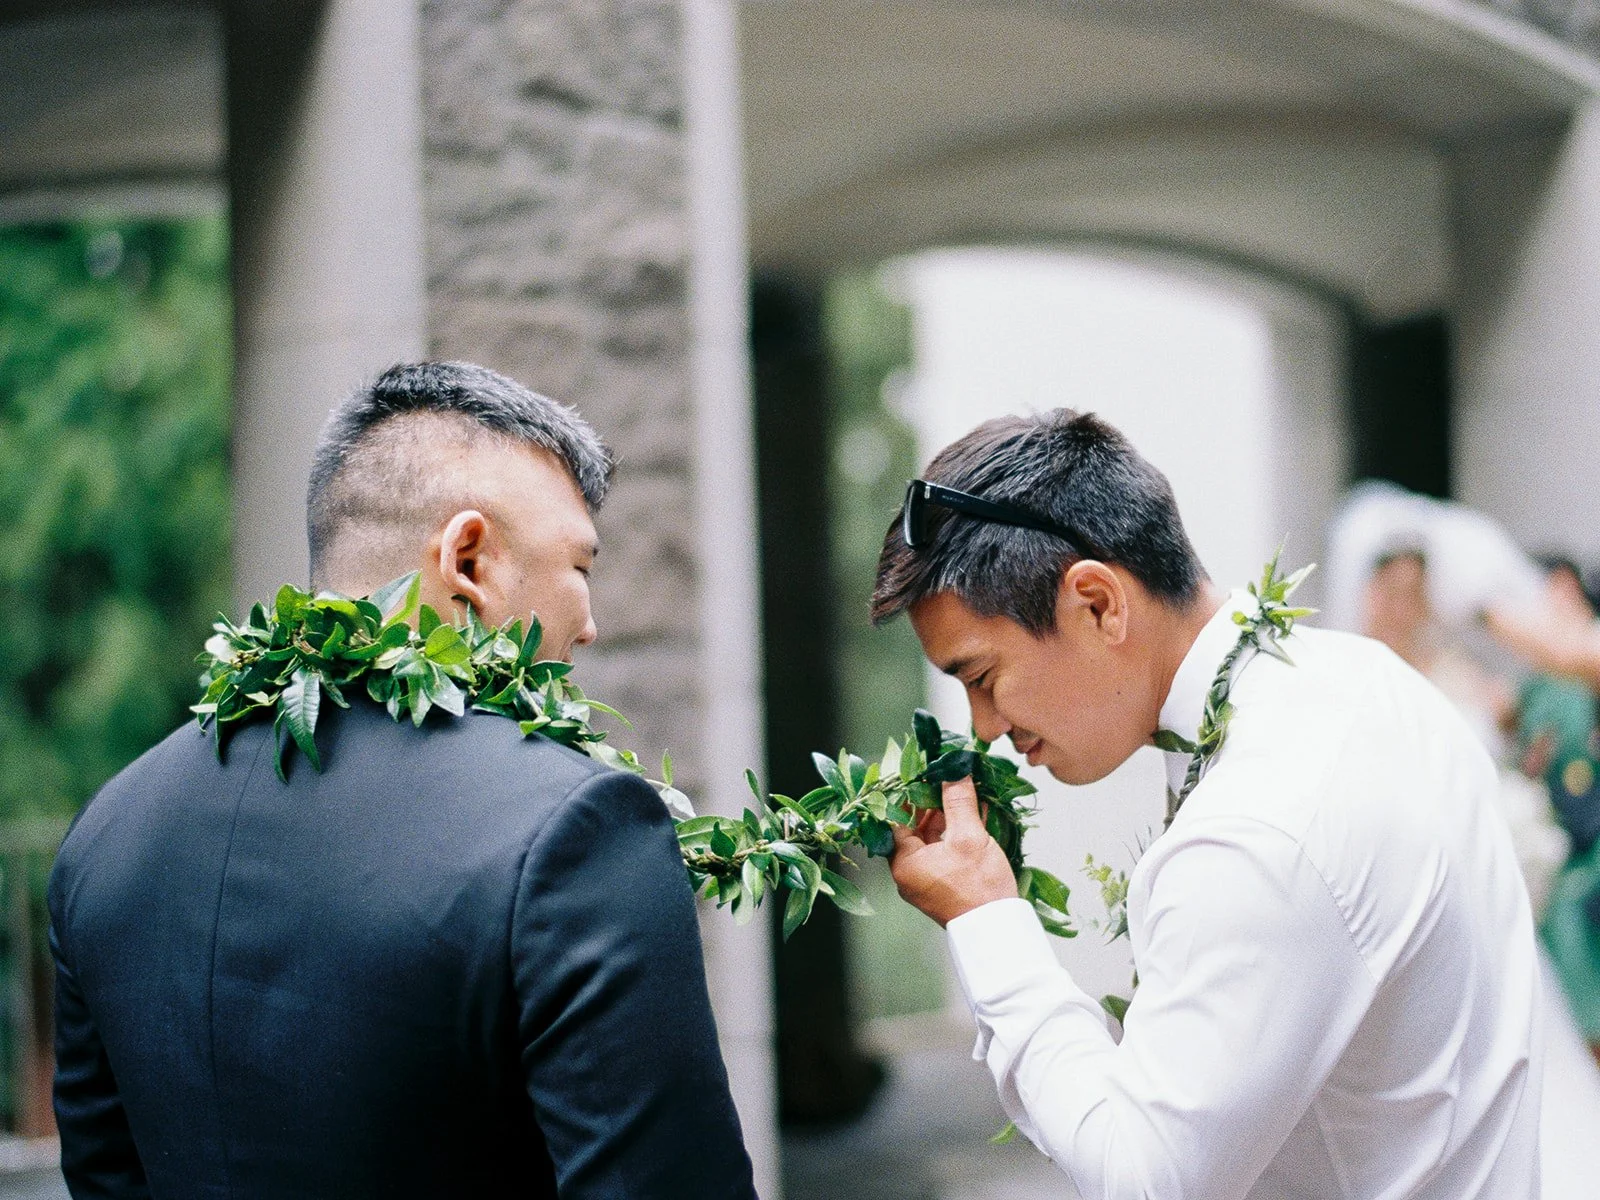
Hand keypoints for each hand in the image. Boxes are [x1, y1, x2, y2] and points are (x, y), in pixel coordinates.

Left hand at [889, 777, 1017, 926]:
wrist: (998, 930)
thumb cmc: (979, 888)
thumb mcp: (968, 837)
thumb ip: (958, 801)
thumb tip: (954, 769)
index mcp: (904, 862)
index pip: (897, 818)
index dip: (911, 793)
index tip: (925, 773)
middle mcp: (910, 872)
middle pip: (915, 827)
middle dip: (932, 802)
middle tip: (947, 779)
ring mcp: (928, 878)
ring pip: (932, 837)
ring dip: (948, 815)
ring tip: (964, 791)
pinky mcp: (945, 882)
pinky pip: (946, 850)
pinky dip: (957, 832)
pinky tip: (975, 813)